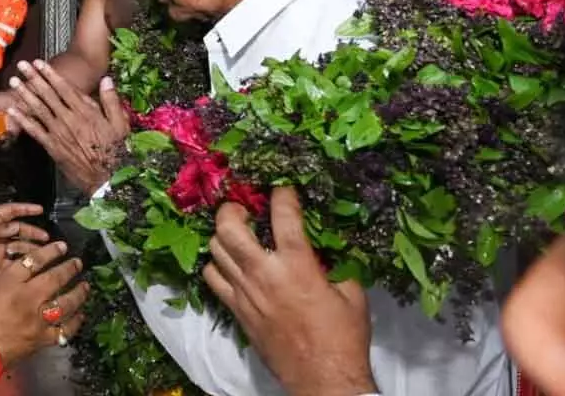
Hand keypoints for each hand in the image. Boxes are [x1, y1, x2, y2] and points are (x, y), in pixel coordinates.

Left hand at [0, 203, 49, 278]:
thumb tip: (15, 227)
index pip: (12, 211)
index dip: (26, 209)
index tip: (39, 210)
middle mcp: (0, 232)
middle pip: (20, 230)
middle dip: (33, 232)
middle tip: (45, 237)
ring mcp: (0, 247)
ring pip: (20, 245)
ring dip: (31, 247)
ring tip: (43, 251)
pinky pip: (14, 261)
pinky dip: (23, 261)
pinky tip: (32, 263)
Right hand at [0, 240, 87, 366]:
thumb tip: (13, 262)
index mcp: (11, 283)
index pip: (36, 260)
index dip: (51, 251)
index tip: (62, 246)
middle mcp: (28, 299)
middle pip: (55, 279)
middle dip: (70, 268)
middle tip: (77, 263)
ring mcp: (38, 320)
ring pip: (66, 304)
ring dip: (79, 293)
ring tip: (85, 286)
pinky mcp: (42, 338)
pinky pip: (64, 330)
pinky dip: (75, 323)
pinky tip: (80, 315)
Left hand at [4, 60, 128, 194]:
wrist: (107, 177)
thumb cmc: (116, 149)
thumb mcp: (120, 123)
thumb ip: (111, 100)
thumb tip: (106, 80)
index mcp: (85, 111)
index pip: (64, 88)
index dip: (50, 74)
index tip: (40, 63)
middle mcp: (68, 119)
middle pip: (48, 94)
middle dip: (34, 78)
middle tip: (22, 65)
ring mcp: (58, 133)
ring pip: (38, 109)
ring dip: (25, 94)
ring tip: (14, 82)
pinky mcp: (52, 146)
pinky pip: (34, 131)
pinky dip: (22, 120)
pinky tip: (12, 111)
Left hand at [203, 188, 376, 395]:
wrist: (322, 379)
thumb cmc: (343, 336)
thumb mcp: (351, 293)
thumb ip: (335, 265)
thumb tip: (325, 251)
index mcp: (297, 264)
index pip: (283, 215)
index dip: (281, 194)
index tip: (282, 188)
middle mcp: (264, 273)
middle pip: (229, 228)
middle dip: (231, 209)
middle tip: (242, 207)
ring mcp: (245, 292)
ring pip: (215, 251)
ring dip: (222, 236)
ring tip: (234, 233)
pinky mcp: (236, 311)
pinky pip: (213, 279)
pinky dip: (216, 266)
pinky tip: (229, 264)